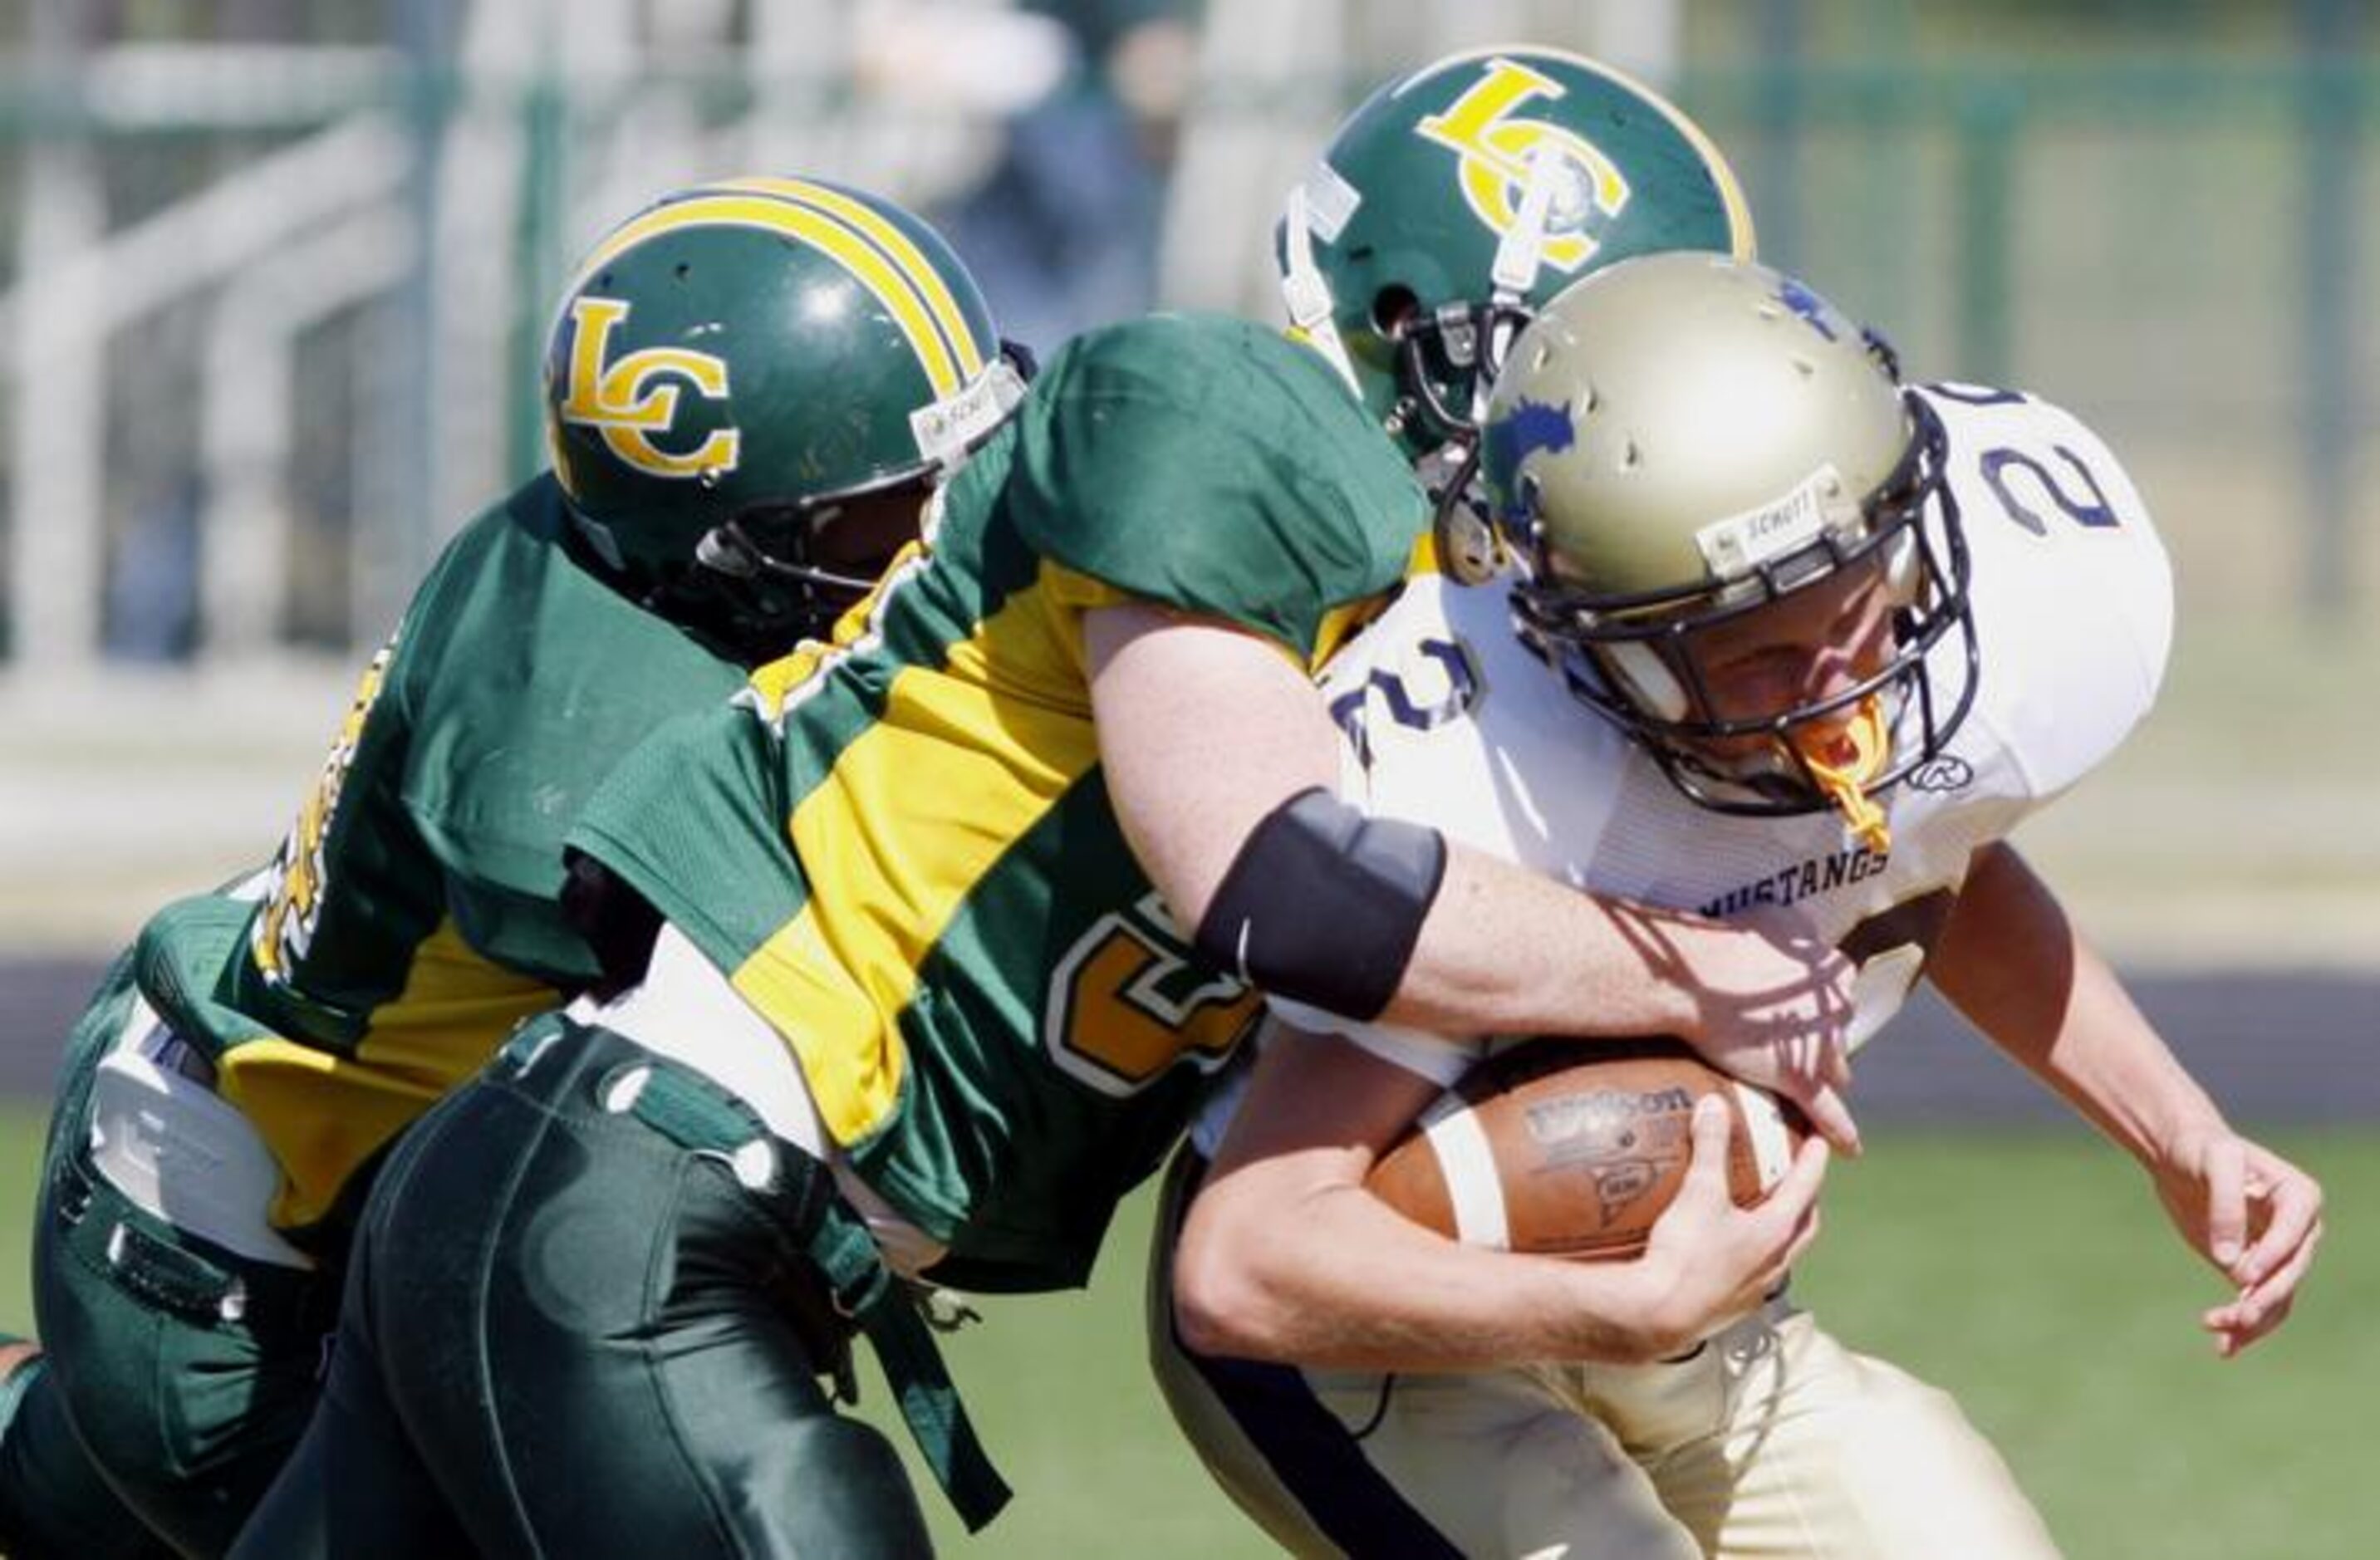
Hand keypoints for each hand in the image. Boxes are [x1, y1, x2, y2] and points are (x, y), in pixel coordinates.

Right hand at [1630, 1096, 1829, 1356]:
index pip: (1805, 1189)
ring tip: (1769, 1215)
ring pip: (1784, 1255)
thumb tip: (1715, 1104)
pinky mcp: (1733, 1307)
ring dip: (1783, 1232)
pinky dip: (1754, 1256)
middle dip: (1808, 1201)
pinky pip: (1756, 1275)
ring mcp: (1756, 1289)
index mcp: (1775, 1232)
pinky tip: (1731, 1251)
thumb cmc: (1685, 1252)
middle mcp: (1774, 1263)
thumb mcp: (1699, 1192)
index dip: (1813, 1162)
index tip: (1820, 1142)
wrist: (1657, 1315)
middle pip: (1805, 1227)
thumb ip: (1710, 1147)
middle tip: (1801, 1180)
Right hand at [1663, 908, 1860, 1155]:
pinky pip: (1827, 1112)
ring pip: (1835, 1070)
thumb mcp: (1776, 917)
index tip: (1796, 1007)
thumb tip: (1805, 934)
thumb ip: (1799, 928)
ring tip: (1799, 1083)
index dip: (1816, 1003)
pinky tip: (1850, 1149)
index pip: (1838, 991)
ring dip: (1822, 1075)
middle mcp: (1835, 1011)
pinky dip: (1840, 1131)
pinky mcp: (1799, 1080)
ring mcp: (1820, 1048)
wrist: (1698, 978)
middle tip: (1786, 1042)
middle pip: (1838, 1032)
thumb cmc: (1729, 942)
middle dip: (1821, 1039)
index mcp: (1831, 973)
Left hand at [2150, 1126, 2322, 1357]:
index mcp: (2299, 1197)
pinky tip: (2223, 1347)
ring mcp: (2277, 1253)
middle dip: (2265, 1297)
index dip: (2272, 1257)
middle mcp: (2298, 1230)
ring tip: (2220, 1332)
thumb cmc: (2202, 1148)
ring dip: (2254, 1320)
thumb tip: (2230, 1261)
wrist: (2180, 1155)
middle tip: (2236, 1318)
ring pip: (2278, 1297)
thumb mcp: (2215, 1162)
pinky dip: (2242, 1327)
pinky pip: (2257, 1305)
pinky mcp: (2253, 1270)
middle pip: (2290, 1272)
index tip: (2242, 1275)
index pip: (2295, 1235)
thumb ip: (2227, 1206)